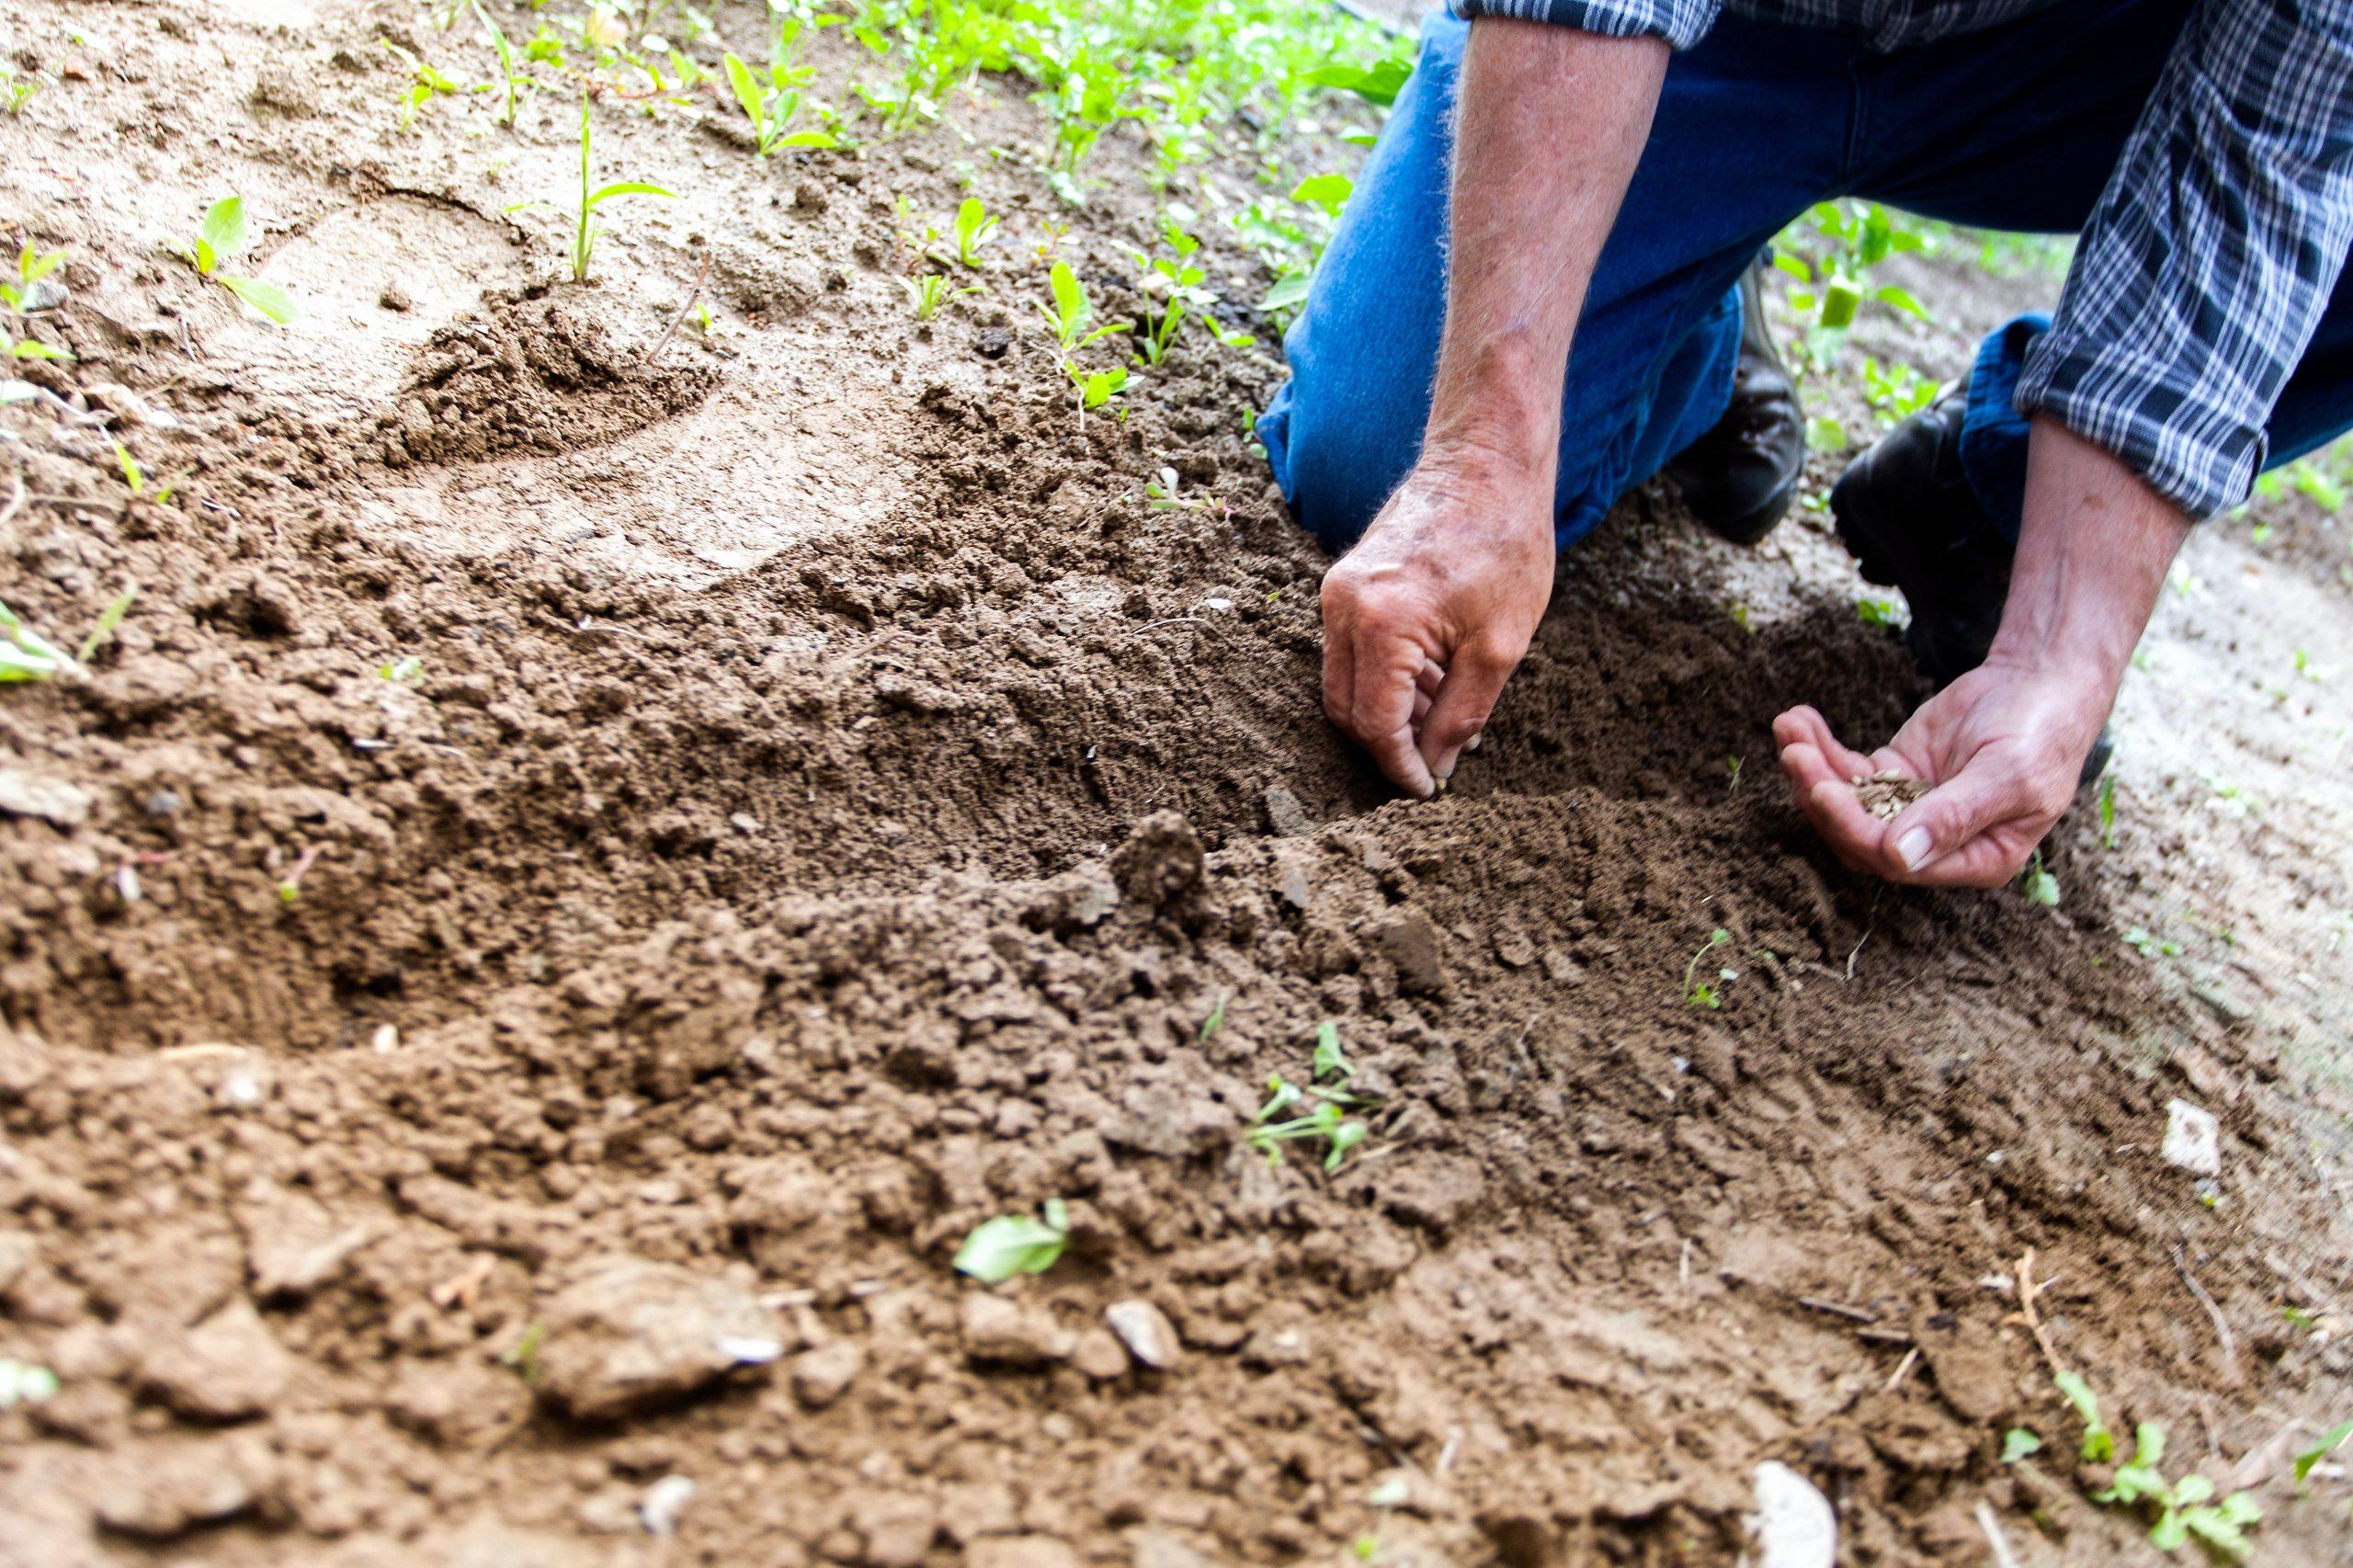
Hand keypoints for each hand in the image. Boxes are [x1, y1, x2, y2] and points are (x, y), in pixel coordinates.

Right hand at [1320, 456, 1556, 795]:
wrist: (1486, 464)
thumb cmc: (1505, 545)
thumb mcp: (1500, 647)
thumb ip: (1461, 716)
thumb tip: (1436, 766)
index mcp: (1382, 625)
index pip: (1375, 725)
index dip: (1400, 767)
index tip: (1427, 790)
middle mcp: (1343, 608)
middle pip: (1346, 709)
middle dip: (1387, 745)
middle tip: (1434, 763)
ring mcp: (1337, 592)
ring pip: (1344, 683)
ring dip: (1388, 711)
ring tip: (1444, 715)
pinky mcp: (1344, 582)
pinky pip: (1350, 651)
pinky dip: (1384, 677)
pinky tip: (1432, 679)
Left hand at [1772, 652, 2112, 886]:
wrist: (2042, 682)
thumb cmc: (2041, 733)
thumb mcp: (2009, 775)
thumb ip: (1955, 816)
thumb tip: (1901, 856)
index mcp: (1975, 860)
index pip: (1898, 861)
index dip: (1856, 830)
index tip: (1825, 790)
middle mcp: (1936, 844)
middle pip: (1860, 836)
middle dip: (1822, 796)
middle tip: (1795, 753)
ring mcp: (1910, 808)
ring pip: (1846, 803)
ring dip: (1811, 769)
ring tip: (1788, 728)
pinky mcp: (1894, 774)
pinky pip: (1847, 770)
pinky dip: (1820, 747)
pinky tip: (1798, 719)